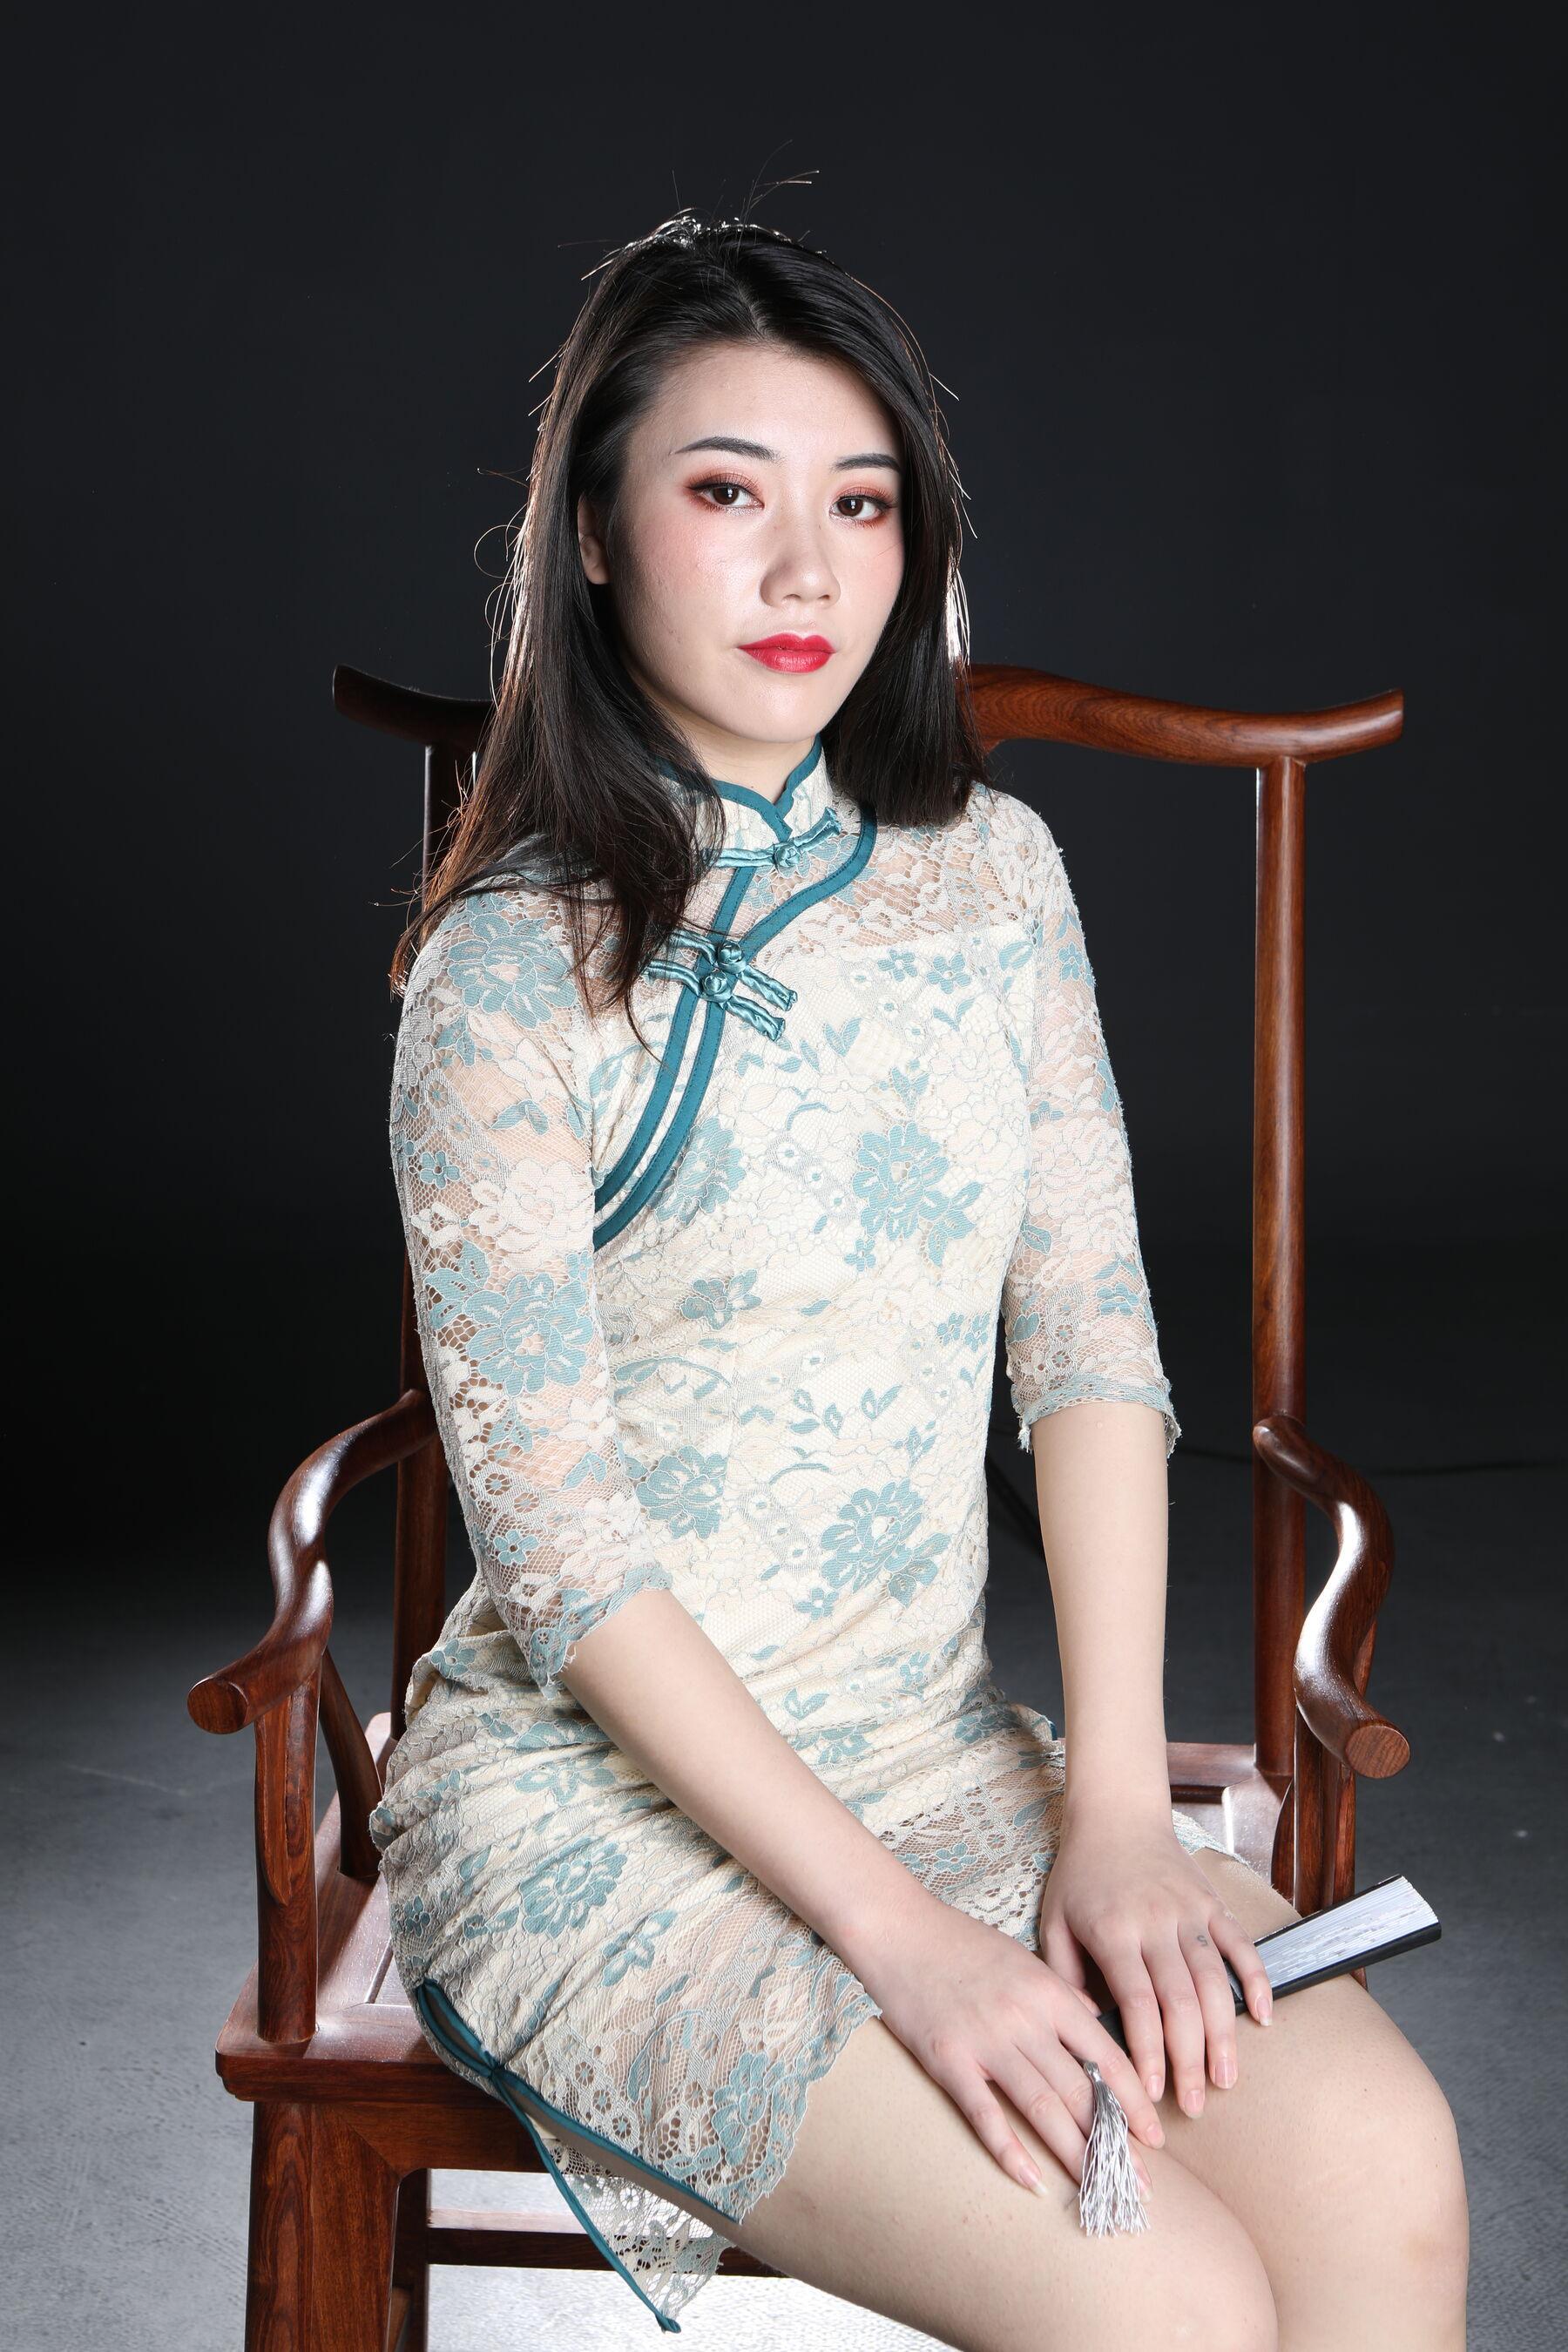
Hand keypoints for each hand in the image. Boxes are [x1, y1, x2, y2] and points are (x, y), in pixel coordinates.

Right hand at [850, 1879, 1163, 2199]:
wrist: (898, 1928)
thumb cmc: (961, 1942)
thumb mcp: (1024, 1958)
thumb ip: (1063, 1992)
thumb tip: (1097, 2022)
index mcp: (1048, 1993)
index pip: (1106, 2055)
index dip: (1135, 2100)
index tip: (1155, 2136)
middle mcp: (1025, 2019)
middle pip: (1081, 2090)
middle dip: (1115, 2140)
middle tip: (1141, 2183)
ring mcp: (986, 2041)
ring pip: (1042, 2107)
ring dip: (1074, 2153)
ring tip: (1098, 2187)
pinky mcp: (948, 2059)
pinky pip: (984, 2114)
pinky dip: (1008, 2150)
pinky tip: (1030, 2180)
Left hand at [1036, 1809, 1273, 2118]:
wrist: (1115, 1813)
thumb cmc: (1080, 1874)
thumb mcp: (1054, 1921)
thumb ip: (1066, 1978)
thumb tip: (1086, 2032)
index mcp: (1112, 1931)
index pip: (1137, 2002)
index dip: (1147, 2051)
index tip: (1150, 2093)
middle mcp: (1155, 1922)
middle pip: (1180, 2000)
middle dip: (1189, 2058)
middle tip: (1195, 2105)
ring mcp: (1188, 1911)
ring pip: (1214, 1980)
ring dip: (1224, 2033)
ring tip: (1226, 2078)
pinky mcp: (1211, 1902)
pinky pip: (1241, 1944)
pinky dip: (1255, 1980)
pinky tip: (1263, 2017)